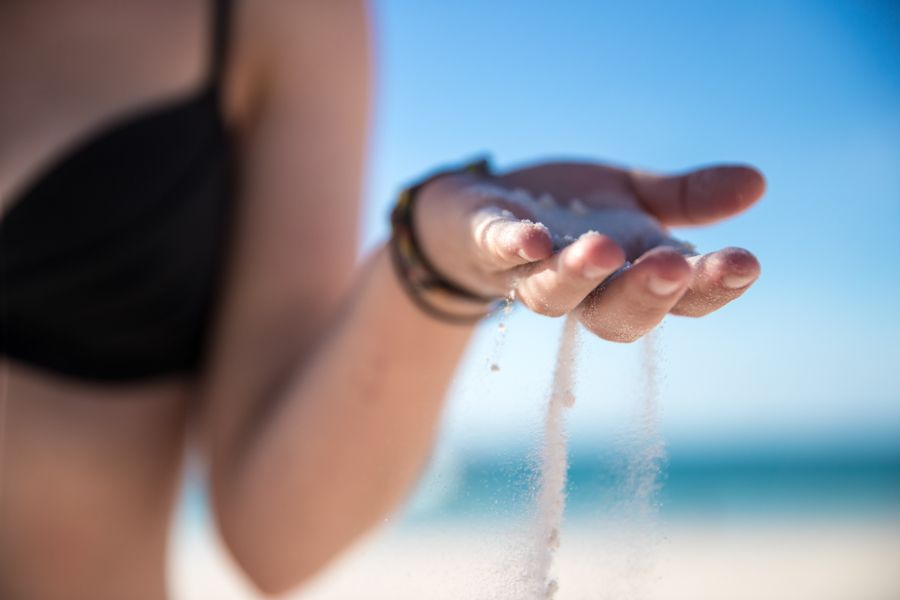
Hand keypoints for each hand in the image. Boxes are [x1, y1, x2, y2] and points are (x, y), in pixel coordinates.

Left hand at [415, 160, 763, 340]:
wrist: (474, 214)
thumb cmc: (562, 215)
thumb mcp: (630, 199)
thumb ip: (685, 198)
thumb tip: (758, 182)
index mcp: (628, 274)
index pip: (678, 296)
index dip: (710, 286)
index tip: (745, 262)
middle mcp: (581, 288)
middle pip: (615, 313)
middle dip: (645, 294)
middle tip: (674, 267)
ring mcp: (527, 272)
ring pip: (552, 293)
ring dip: (577, 275)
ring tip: (603, 250)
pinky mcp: (482, 243)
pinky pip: (496, 251)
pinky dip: (511, 245)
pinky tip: (530, 235)